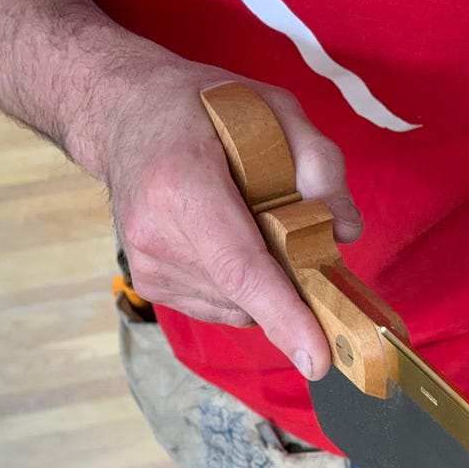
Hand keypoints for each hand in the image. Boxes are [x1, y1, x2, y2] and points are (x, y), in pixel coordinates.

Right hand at [75, 57, 357, 378]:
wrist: (124, 115)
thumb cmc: (205, 109)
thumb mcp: (273, 107)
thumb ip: (319, 163)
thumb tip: (344, 232)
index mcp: (182, 182)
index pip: (241, 267)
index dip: (283, 315)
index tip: (316, 359)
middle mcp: (155, 232)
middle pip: (247, 292)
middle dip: (290, 283)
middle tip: (293, 231)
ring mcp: (146, 264)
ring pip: (239, 307)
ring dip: (263, 281)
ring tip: (245, 221)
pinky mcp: (149, 284)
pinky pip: (222, 307)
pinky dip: (241, 286)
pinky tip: (227, 239)